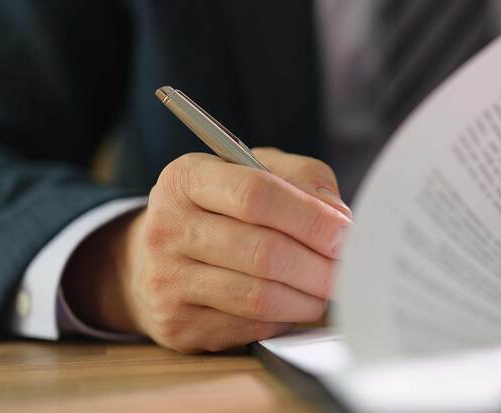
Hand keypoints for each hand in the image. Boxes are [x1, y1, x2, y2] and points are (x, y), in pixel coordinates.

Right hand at [64, 148, 351, 352]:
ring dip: (308, 298)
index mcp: (187, 178)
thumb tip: (339, 218)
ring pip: (259, 296)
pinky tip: (296, 306)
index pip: (256, 195)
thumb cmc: (219, 209)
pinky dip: (286, 319)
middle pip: (263, 251)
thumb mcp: (254, 172)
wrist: (151, 259)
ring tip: (329, 290)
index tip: (345, 233)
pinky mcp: (178, 325)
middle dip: (319, 265)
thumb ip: (301, 179)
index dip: (310, 217)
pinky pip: (250, 327)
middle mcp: (168, 227)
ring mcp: (167, 280)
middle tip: (349, 270)